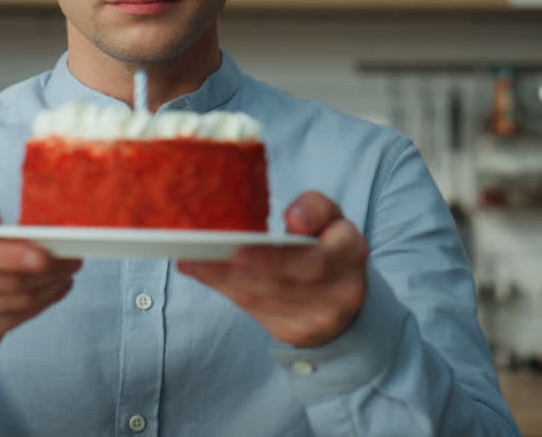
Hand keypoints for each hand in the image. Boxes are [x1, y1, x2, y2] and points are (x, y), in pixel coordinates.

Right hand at [0, 182, 80, 349]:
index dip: (11, 253)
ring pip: (16, 299)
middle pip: (2, 279)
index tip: (44, 250)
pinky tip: (56, 286)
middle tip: (73, 258)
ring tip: (68, 268)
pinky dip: (44, 301)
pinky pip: (17, 319)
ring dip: (50, 284)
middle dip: (45, 269)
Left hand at [177, 191, 368, 348]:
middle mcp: (339, 292)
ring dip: (223, 278)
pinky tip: (199, 271)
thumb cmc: (330, 247)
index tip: (241, 251)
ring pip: (264, 299)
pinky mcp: (294, 332)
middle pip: (283, 283)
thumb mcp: (332, 220)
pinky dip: (224, 288)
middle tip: (202, 253)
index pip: (318, 258)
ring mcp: (317, 318)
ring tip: (191, 259)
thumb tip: (295, 218)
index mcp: (350, 254)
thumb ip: (315, 209)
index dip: (277, 259)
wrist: (344, 301)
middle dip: (239, 270)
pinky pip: (254, 311)